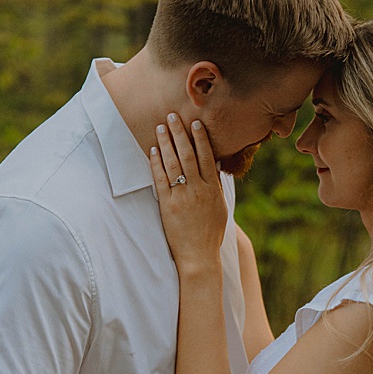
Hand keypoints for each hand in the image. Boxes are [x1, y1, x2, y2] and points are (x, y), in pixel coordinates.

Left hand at [150, 115, 230, 275]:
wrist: (199, 256)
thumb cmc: (210, 234)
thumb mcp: (220, 209)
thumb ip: (217, 187)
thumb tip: (215, 166)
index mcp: (213, 191)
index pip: (207, 158)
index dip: (200, 140)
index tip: (194, 124)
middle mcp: (199, 190)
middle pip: (189, 156)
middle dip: (180, 134)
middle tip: (173, 116)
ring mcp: (183, 197)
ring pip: (174, 164)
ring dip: (166, 143)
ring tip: (160, 126)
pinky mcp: (169, 205)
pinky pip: (161, 179)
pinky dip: (156, 163)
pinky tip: (152, 151)